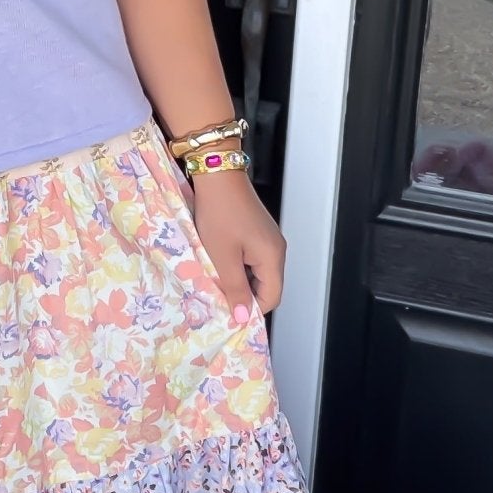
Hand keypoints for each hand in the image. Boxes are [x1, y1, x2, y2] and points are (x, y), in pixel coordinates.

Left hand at [189, 171, 285, 321]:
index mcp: (273, 257)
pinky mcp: (258, 230)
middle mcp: (276, 249)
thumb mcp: (222, 257)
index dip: (251, 310)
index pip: (271, 298)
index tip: (229, 314)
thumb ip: (234, 289)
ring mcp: (268, 238)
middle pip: (266, 285)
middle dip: (243, 294)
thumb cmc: (219, 214)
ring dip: (238, 278)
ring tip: (215, 279)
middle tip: (218, 296)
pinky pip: (252, 257)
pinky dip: (237, 264)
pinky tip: (219, 261)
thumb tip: (243, 317)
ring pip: (257, 272)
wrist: (218, 175)